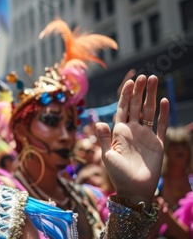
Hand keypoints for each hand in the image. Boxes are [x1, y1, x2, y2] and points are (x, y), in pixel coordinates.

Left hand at [96, 75, 168, 208]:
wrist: (134, 189)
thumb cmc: (117, 175)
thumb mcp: (107, 156)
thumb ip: (103, 139)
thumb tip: (99, 122)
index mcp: (119, 132)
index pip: (123, 109)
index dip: (126, 95)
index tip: (130, 82)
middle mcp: (133, 130)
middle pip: (137, 106)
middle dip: (140, 91)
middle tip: (145, 76)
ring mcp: (145, 135)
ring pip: (149, 111)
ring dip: (152, 96)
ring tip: (154, 80)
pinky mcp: (157, 143)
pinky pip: (161, 125)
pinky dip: (164, 113)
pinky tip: (165, 101)